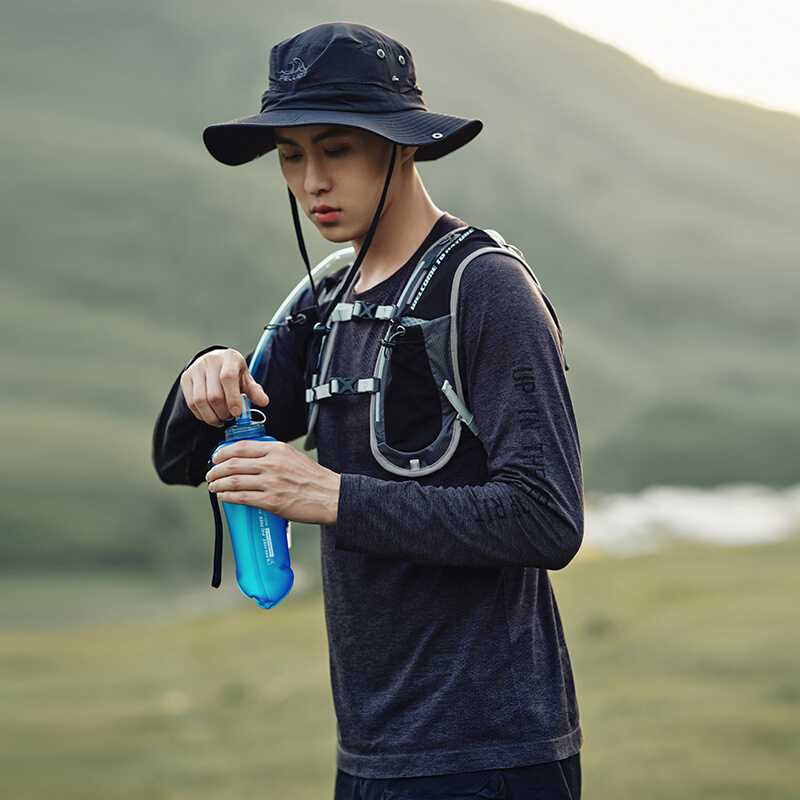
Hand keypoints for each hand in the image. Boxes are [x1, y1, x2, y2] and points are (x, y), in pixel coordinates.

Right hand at [180, 349, 269, 426]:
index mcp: (229, 358)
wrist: (214, 362)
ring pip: (200, 401)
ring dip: (212, 416)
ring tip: (221, 419)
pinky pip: (191, 403)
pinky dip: (201, 415)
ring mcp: (195, 369)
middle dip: (223, 412)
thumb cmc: (233, 372)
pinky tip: (211, 416)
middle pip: (214, 394)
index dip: (233, 399)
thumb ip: (254, 391)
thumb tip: (264, 402)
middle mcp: (210, 361)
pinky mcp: (186, 379)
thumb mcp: (246, 378)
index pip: (228, 378)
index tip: (237, 414)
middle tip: (230, 417)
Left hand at [206, 440, 340, 524]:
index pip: (242, 447)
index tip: (216, 457)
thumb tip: (249, 460)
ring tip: (213, 486)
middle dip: (216, 469)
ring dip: (218, 484)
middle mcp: (273, 463)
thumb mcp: (293, 456)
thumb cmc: (314, 478)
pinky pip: (241, 498)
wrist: (332, 497)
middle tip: (210, 474)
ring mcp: (271, 483)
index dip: (223, 452)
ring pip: (233, 481)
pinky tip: (223, 497)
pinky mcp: (272, 501)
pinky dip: (228, 497)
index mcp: (278, 449)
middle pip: (233, 464)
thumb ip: (273, 455)